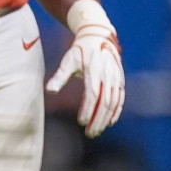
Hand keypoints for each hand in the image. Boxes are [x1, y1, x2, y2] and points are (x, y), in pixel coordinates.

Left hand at [46, 17, 124, 138]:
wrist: (99, 37)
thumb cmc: (80, 51)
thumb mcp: (68, 60)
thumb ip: (60, 76)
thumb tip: (50, 90)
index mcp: (94, 70)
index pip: (92, 94)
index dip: (88, 109)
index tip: (80, 122)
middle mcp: (108, 74)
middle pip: (105, 101)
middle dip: (97, 119)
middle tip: (90, 133)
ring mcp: (116, 77)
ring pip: (114, 102)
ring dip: (106, 118)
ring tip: (97, 130)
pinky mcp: (120, 80)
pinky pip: (120, 98)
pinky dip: (117, 110)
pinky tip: (110, 122)